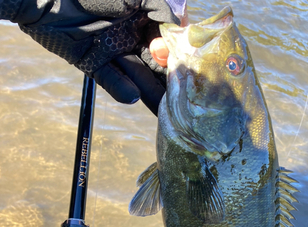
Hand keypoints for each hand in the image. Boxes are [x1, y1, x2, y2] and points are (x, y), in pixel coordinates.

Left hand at [2, 0, 184, 114]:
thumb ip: (161, 8)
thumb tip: (180, 30)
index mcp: (142, 17)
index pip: (166, 44)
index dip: (177, 58)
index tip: (189, 71)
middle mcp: (129, 35)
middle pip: (154, 64)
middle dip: (168, 82)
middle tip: (183, 101)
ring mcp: (111, 50)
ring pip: (136, 75)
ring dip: (150, 92)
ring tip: (164, 109)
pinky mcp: (91, 62)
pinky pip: (109, 79)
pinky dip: (121, 89)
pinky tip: (133, 96)